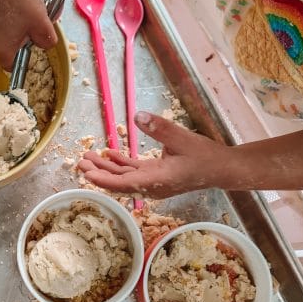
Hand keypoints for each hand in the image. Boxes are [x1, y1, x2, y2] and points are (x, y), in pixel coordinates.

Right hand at [0, 0, 56, 69]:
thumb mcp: (42, 25)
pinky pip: (7, 14)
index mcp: (2, 47)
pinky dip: (19, 9)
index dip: (22, 62)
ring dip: (27, 19)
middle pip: (13, 43)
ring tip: (39, 5)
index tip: (32, 52)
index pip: (10, 65)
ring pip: (12, 26)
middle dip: (29, 34)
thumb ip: (47, 40)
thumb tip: (46, 44)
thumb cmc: (21, 3)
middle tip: (41, 23)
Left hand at [77, 112, 229, 198]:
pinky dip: (121, 164)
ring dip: (107, 168)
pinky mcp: (157, 176)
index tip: (86, 172)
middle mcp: (151, 185)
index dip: (102, 179)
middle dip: (98, 173)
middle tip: (80, 162)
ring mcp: (153, 181)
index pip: (123, 184)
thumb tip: (138, 116)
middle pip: (118, 182)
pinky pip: (134, 172)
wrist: (222, 170)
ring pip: (124, 177)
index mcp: (156, 180)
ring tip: (89, 156)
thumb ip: (160, 128)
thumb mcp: (183, 139)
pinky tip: (110, 155)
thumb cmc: (206, 157)